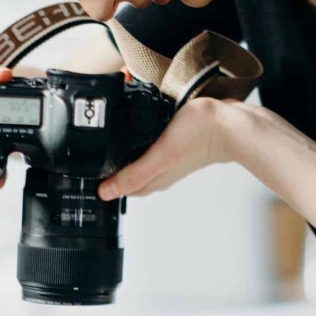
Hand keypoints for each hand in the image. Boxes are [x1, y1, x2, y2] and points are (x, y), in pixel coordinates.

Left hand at [97, 96, 233, 200]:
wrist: (229, 122)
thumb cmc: (199, 137)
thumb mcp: (160, 156)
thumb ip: (133, 174)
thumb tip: (105, 193)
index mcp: (153, 179)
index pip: (121, 187)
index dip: (104, 183)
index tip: (86, 174)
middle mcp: (160, 170)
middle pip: (128, 174)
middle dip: (111, 167)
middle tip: (93, 154)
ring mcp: (169, 157)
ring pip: (139, 159)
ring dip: (124, 152)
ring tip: (109, 141)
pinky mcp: (177, 142)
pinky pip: (151, 146)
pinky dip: (140, 140)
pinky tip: (138, 130)